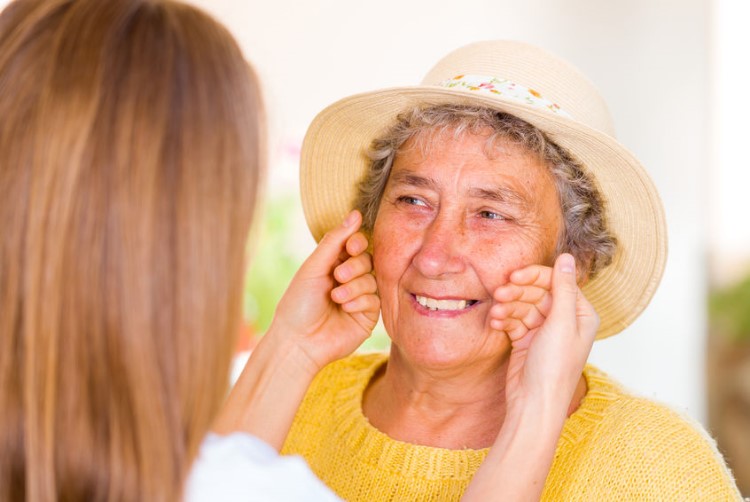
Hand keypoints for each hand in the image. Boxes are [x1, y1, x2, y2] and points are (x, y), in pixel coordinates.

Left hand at [265, 210, 379, 372]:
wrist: (299, 341)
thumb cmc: (299, 303)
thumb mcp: (314, 267)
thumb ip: (335, 240)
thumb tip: (356, 213)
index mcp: (334, 264)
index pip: (356, 244)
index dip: (357, 242)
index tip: (351, 247)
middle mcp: (349, 279)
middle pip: (367, 260)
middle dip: (354, 266)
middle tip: (337, 276)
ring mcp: (359, 297)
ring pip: (372, 279)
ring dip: (354, 286)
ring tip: (336, 298)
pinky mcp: (368, 316)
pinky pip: (375, 299)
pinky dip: (360, 301)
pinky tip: (345, 309)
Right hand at [490, 253, 597, 413]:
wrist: (533, 404)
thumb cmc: (553, 368)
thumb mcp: (561, 323)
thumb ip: (563, 288)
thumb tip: (567, 257)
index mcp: (580, 314)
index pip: (556, 282)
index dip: (534, 277)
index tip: (513, 277)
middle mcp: (564, 320)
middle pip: (537, 292)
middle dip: (517, 293)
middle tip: (498, 294)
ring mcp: (544, 331)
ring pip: (522, 306)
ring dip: (507, 307)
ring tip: (495, 314)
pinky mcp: (526, 340)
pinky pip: (513, 321)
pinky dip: (503, 320)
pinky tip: (495, 323)